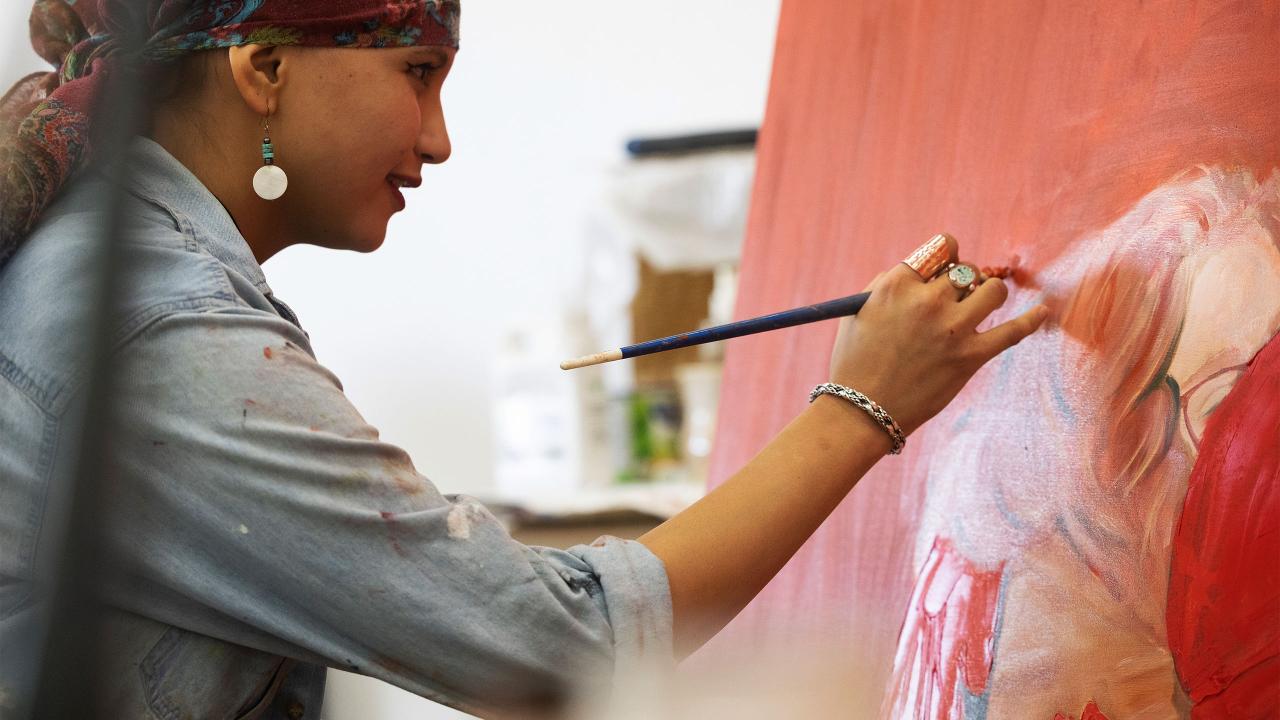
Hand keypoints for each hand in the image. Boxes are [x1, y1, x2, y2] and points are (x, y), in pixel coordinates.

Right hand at [828, 235, 1047, 434]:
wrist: (862, 411)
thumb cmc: (855, 361)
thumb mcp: (859, 311)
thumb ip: (890, 283)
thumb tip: (926, 272)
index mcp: (898, 285)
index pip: (941, 248)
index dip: (948, 255)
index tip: (947, 267)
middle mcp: (927, 301)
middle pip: (965, 270)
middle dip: (963, 280)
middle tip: (955, 297)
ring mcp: (952, 329)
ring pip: (993, 291)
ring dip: (990, 293)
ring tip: (982, 304)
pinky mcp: (970, 357)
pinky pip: (1012, 332)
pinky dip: (1032, 320)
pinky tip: (1043, 311)